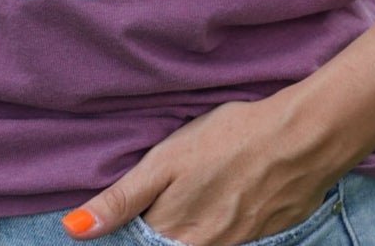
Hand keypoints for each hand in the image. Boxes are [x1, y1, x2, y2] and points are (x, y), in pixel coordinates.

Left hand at [62, 93, 334, 245]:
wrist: (300, 140)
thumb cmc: (228, 140)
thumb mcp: (165, 162)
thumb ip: (122, 199)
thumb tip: (75, 228)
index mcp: (176, 231)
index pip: (140, 239)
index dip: (130, 227)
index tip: (139, 208)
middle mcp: (206, 244)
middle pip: (171, 240)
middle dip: (163, 224)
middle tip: (180, 185)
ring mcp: (239, 242)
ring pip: (202, 239)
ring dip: (194, 222)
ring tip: (202, 184)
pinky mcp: (265, 231)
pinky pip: (233, 234)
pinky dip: (224, 217)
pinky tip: (230, 187)